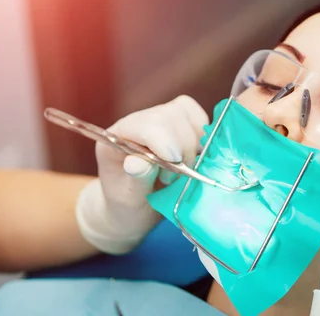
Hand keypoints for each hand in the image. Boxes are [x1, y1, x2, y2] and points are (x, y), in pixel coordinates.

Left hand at [75, 95, 208, 253]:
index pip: (144, 124)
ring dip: (192, 144)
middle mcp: (138, 123)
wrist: (134, 207)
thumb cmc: (128, 203)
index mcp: (117, 138)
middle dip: (181, 147)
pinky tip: (194, 157)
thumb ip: (135, 179)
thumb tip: (138, 162)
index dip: (164, 140)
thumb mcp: (128, 199)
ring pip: (185, 113)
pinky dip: (202, 136)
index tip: (175, 163)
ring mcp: (159, 120)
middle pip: (168, 116)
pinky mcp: (180, 123)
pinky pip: (197, 117)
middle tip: (172, 178)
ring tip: (181, 171)